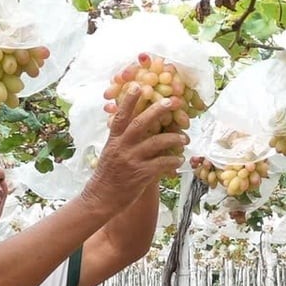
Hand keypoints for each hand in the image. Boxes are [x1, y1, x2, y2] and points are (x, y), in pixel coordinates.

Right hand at [83, 87, 186, 212]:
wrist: (101, 199)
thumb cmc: (107, 176)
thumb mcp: (109, 153)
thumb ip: (120, 139)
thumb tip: (130, 123)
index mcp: (113, 140)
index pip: (121, 116)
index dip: (129, 100)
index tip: (139, 85)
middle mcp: (122, 148)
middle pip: (140, 124)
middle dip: (158, 111)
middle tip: (172, 102)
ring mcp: (131, 161)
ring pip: (156, 143)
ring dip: (173, 138)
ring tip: (184, 138)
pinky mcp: (141, 175)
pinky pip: (162, 163)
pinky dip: (173, 160)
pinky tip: (179, 159)